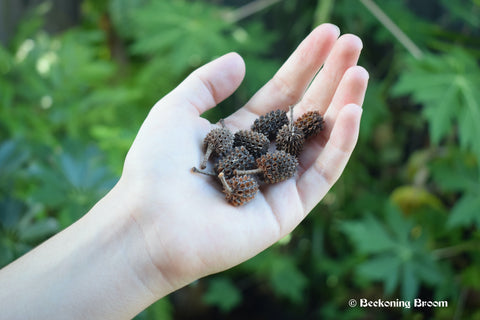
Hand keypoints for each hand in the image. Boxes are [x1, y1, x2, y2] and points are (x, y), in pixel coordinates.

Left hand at [116, 23, 368, 293]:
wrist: (149, 225)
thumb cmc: (155, 167)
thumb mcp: (175, 110)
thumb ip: (206, 82)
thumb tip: (239, 58)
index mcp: (239, 133)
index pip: (281, 93)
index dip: (305, 64)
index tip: (328, 33)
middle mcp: (262, 156)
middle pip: (305, 112)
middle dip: (330, 78)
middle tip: (353, 43)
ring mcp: (278, 183)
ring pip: (320, 140)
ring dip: (343, 105)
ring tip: (360, 71)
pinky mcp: (288, 211)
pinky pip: (322, 175)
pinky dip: (339, 145)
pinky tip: (351, 112)